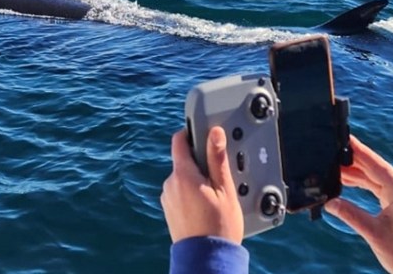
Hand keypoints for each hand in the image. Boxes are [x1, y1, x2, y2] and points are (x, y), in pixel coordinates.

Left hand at [160, 127, 243, 243]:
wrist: (206, 259)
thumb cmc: (219, 227)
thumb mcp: (224, 189)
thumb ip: (217, 159)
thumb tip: (214, 133)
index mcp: (182, 175)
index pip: (179, 141)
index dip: (191, 133)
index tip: (204, 134)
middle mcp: (170, 184)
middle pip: (184, 161)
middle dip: (200, 163)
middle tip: (220, 176)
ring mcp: (168, 198)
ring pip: (182, 178)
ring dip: (196, 180)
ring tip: (215, 196)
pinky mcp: (169, 210)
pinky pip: (180, 193)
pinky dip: (191, 193)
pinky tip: (206, 207)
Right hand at [324, 135, 392, 273]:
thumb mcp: (374, 234)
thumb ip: (350, 215)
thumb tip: (330, 202)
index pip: (376, 165)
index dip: (359, 151)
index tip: (345, 137)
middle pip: (373, 167)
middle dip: (353, 159)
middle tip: (332, 150)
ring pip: (373, 176)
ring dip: (355, 171)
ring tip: (333, 166)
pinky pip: (376, 185)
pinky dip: (361, 182)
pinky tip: (345, 179)